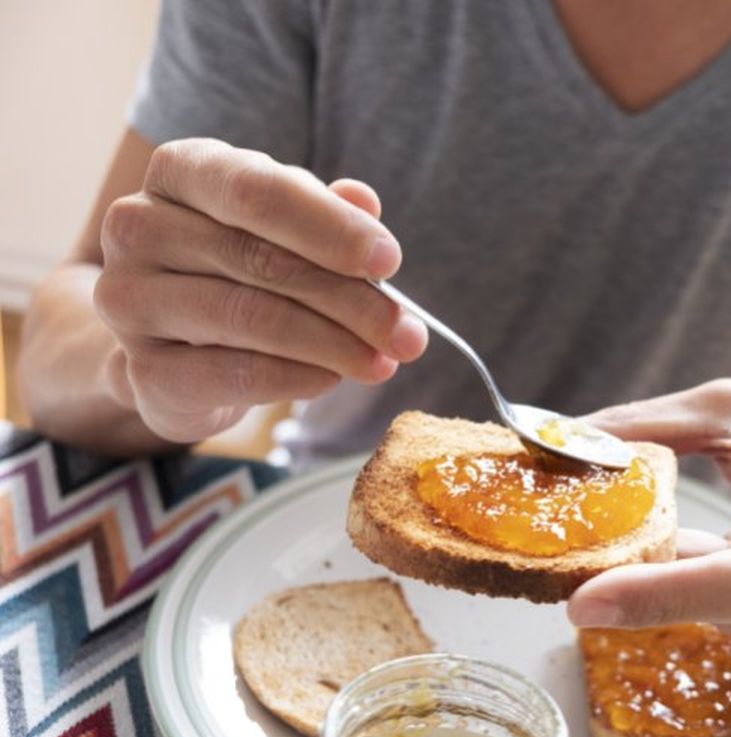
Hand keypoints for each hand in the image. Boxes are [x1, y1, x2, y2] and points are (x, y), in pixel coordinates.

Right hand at [93, 138, 426, 442]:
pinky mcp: (141, 369)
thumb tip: (365, 201)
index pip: (257, 190)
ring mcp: (129, 299)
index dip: (331, 227)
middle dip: (351, 301)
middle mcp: (139, 225)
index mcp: (182, 170)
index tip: (390, 260)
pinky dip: (295, 379)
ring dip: (334, 345)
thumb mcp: (290, 227)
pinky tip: (332, 378)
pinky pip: (232, 374)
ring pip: (250, 318)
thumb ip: (327, 213)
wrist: (178, 344)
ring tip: (383, 361)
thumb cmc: (245, 266)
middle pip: (262, 260)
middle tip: (408, 334)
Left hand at [568, 378, 730, 651]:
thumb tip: (566, 439)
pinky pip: (709, 612)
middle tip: (563, 547)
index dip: (657, 592)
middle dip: (628, 577)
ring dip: (653, 573)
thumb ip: (650, 424)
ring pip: (697, 608)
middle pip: (705, 602)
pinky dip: (676, 581)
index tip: (584, 600)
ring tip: (643, 525)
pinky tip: (678, 546)